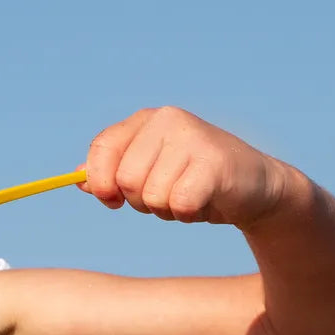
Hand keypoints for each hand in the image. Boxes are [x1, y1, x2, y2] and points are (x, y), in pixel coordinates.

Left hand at [80, 107, 290, 226]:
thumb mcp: (149, 174)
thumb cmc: (195, 182)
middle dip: (141, 201)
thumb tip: (77, 179)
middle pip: (124, 179)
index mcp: (146, 120)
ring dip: (166, 210)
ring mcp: (192, 138)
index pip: (102, 148)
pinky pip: (178, 204)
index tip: (110, 200)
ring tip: (189, 197)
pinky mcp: (214, 162)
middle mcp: (167, 120)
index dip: (99, 181)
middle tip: (167, 196)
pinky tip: (205, 202)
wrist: (257, 189)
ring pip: (150, 195)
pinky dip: (187, 214)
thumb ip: (112, 174)